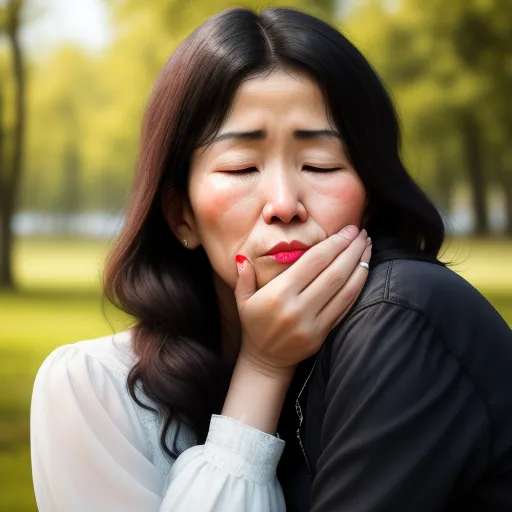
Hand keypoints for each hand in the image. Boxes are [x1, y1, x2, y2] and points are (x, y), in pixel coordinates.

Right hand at [234, 226, 370, 376]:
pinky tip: (364, 272)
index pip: (313, 261)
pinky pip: (346, 307)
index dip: (334, 243)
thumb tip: (243, 256)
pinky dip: (358, 287)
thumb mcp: (242, 300)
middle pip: (334, 273)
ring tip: (368, 247)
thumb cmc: (254, 325)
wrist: (265, 362)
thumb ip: (244, 277)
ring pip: (345, 290)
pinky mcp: (324, 334)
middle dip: (352, 250)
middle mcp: (298, 308)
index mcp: (278, 294)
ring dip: (360, 265)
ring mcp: (313, 323)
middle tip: (362, 233)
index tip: (348, 229)